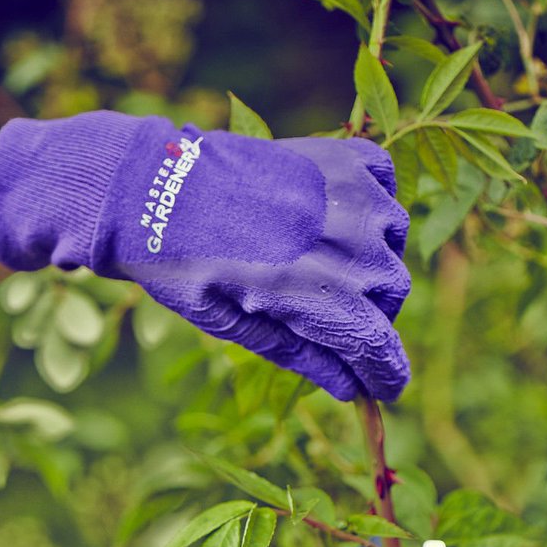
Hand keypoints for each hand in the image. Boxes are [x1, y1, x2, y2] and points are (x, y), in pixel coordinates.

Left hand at [0, 112, 410, 400]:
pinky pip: (385, 188)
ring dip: (367, 260)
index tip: (386, 389)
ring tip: (317, 258)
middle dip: (367, 315)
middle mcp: (347, 244)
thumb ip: (302, 356)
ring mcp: (351, 194)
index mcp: (317, 294)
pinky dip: (370, 207)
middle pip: (391, 295)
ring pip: (391, 243)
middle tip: (322, 312)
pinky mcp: (344, 157)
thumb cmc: (188, 268)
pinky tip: (333, 217)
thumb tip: (352, 390)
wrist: (156, 191)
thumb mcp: (236, 327)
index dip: (386, 374)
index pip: (378, 345)